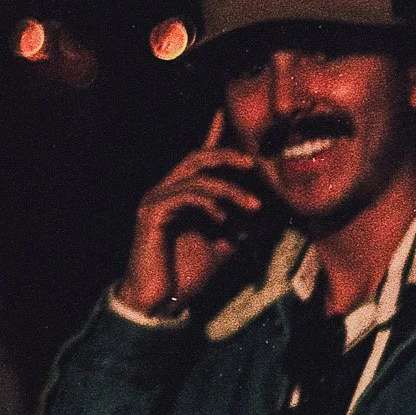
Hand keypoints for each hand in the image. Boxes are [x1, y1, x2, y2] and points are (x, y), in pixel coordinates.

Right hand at [117, 110, 264, 315]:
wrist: (160, 303)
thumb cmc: (186, 276)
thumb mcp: (222, 248)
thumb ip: (238, 228)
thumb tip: (264, 216)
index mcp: (182, 196)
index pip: (199, 158)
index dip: (213, 133)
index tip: (225, 110)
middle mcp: (166, 192)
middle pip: (197, 157)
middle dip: (228, 155)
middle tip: (254, 164)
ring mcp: (155, 200)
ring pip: (195, 176)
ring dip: (229, 188)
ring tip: (252, 206)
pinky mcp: (150, 214)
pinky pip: (184, 196)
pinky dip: (208, 204)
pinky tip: (222, 220)